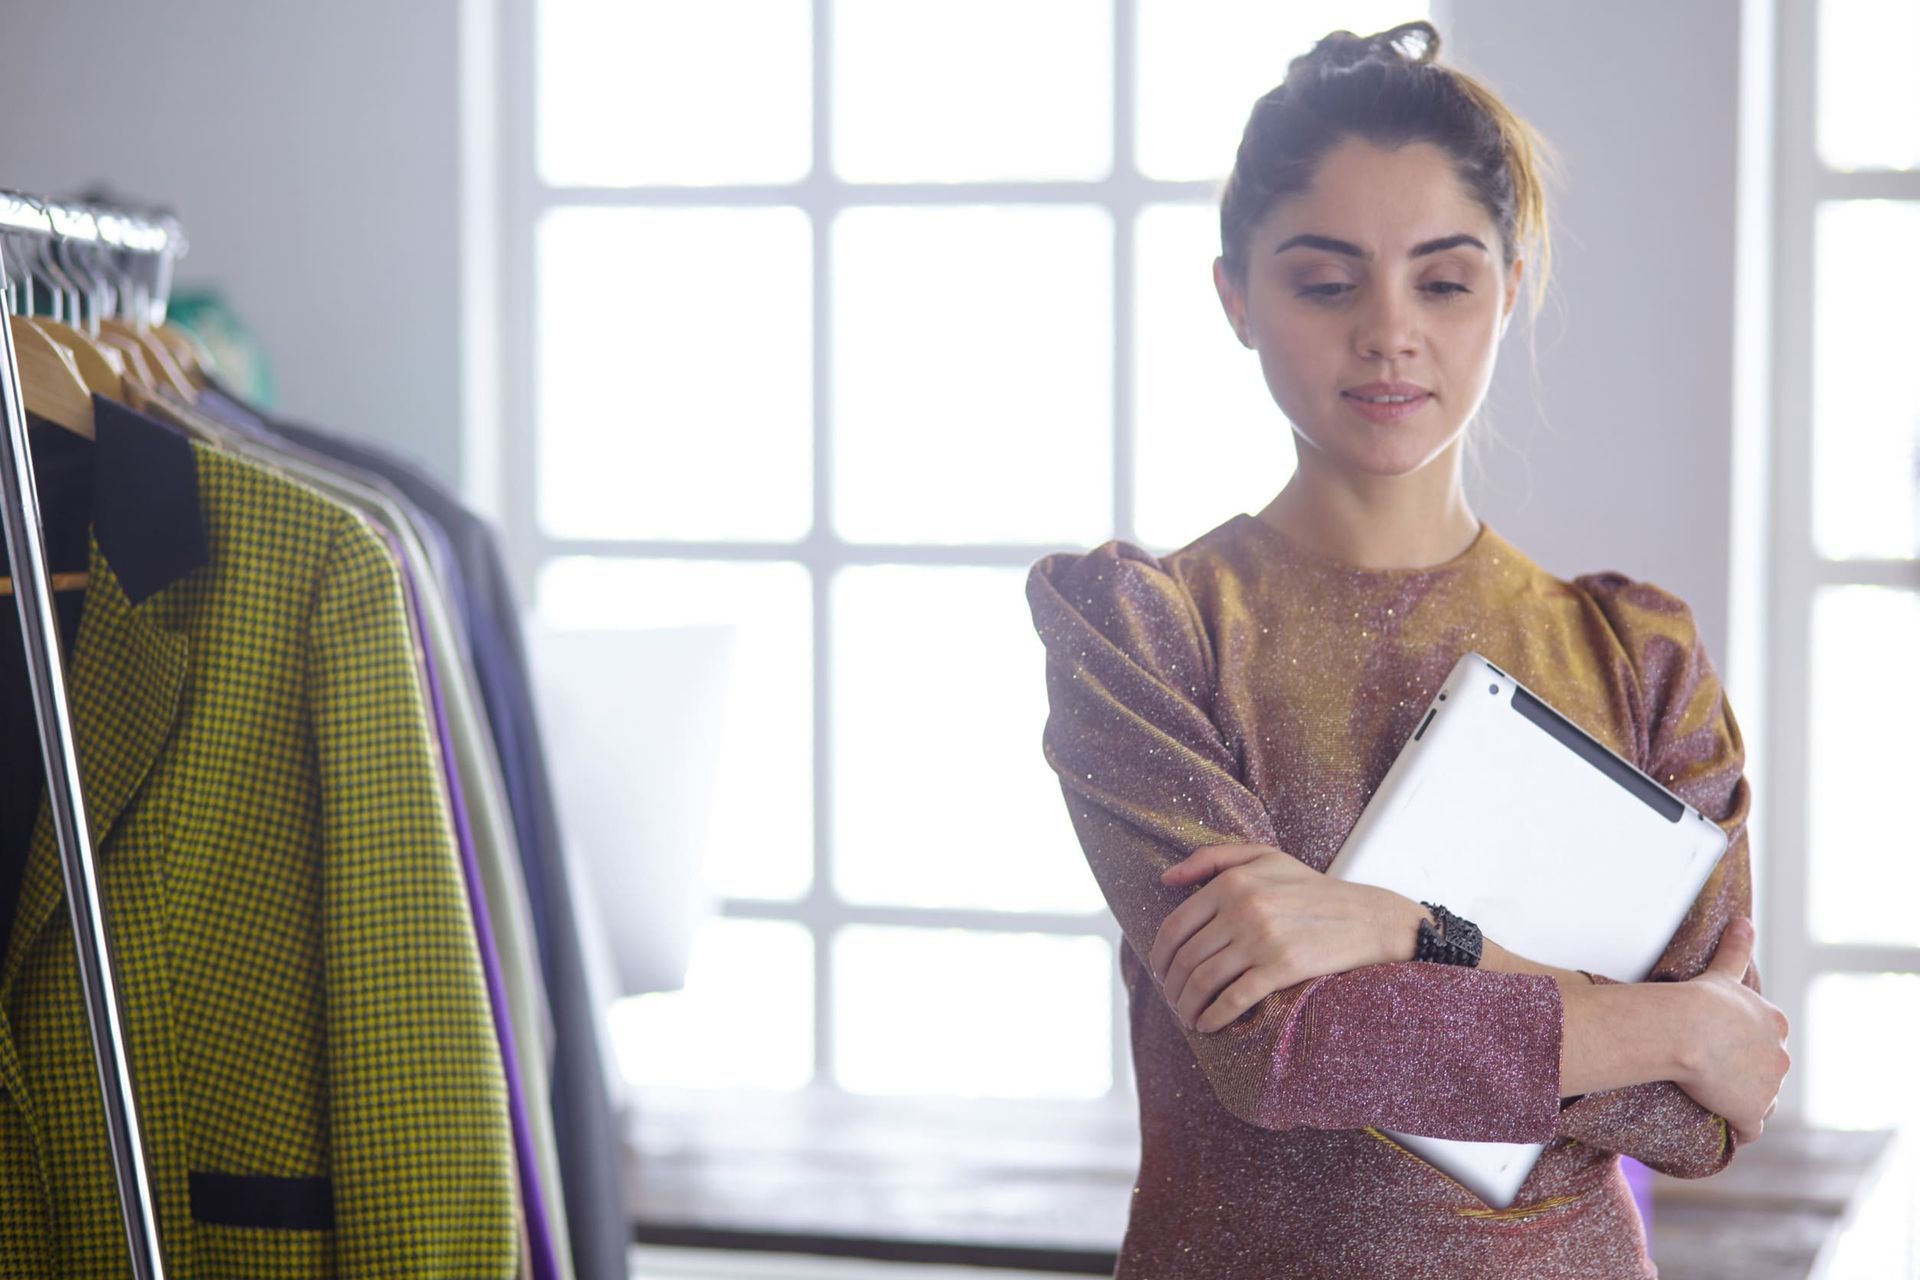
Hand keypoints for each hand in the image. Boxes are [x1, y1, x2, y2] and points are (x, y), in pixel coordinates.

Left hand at [1149, 843, 1416, 1033]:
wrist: (1368, 917)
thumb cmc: (1312, 888)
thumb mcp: (1264, 857)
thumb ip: (1211, 859)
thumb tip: (1166, 878)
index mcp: (1232, 881)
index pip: (1175, 926)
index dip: (1159, 956)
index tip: (1160, 973)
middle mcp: (1242, 907)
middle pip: (1185, 958)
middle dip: (1172, 987)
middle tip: (1173, 1000)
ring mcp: (1261, 939)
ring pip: (1203, 981)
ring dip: (1187, 1006)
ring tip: (1189, 1016)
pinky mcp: (1281, 967)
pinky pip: (1233, 999)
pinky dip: (1213, 1017)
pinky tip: (1209, 1025)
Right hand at [1675, 918, 1789, 1144]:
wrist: (1684, 1029)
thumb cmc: (1699, 999)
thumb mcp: (1723, 971)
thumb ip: (1736, 948)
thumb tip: (1744, 919)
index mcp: (1775, 1023)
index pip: (1767, 1042)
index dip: (1743, 1047)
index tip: (1718, 1047)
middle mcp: (1780, 1055)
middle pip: (1766, 1072)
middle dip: (1744, 1075)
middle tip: (1709, 1071)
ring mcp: (1768, 1087)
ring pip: (1759, 1100)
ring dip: (1740, 1101)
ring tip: (1711, 1096)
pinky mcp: (1750, 1111)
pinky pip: (1748, 1128)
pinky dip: (1737, 1128)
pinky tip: (1720, 1124)